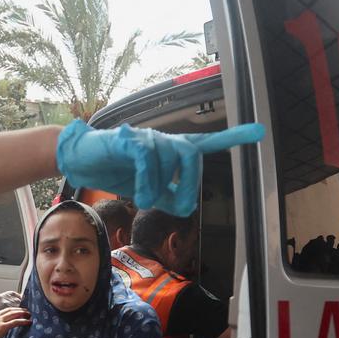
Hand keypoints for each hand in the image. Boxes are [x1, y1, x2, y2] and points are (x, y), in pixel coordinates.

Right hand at [0, 307, 30, 337]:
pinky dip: (23, 321)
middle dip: (19, 310)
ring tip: (29, 315)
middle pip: (9, 310)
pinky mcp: (2, 327)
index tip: (19, 311)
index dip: (12, 310)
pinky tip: (28, 322)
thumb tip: (3, 327)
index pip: (3, 310)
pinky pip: (15, 322)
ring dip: (23, 314)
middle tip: (26, 311)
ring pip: (13, 314)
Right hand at [56, 120, 265, 216]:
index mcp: (170, 152)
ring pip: (169, 158)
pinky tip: (139, 194)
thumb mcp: (145, 188)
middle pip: (192, 155)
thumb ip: (166, 195)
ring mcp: (146, 138)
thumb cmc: (113, 170)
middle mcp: (163, 140)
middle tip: (178, 206)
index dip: (232, 136)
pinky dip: (147, 179)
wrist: (79, 159)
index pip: (205, 142)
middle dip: (189, 184)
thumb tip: (185, 207)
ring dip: (160, 187)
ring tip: (144, 202)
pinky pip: (146, 158)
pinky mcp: (127, 140)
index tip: (259, 130)